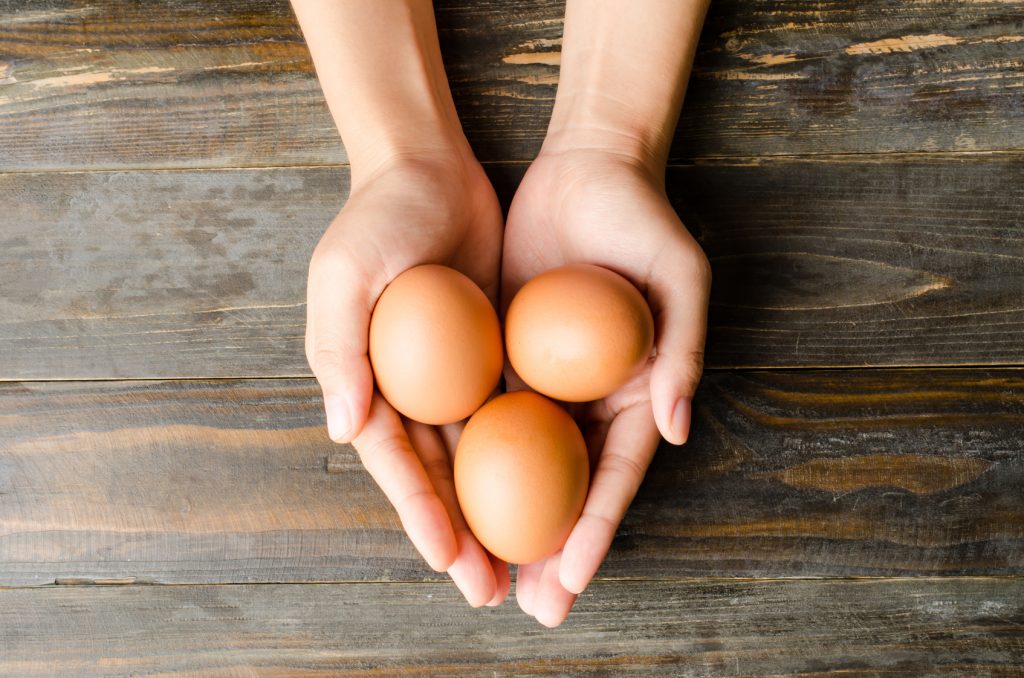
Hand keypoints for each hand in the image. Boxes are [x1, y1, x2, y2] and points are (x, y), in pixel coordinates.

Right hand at [306, 151, 508, 606]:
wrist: (430, 168)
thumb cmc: (379, 216)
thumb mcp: (344, 272)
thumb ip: (340, 348)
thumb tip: (344, 429)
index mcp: (366, 382)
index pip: (396, 460)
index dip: (419, 511)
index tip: (447, 558)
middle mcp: (409, 390)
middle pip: (437, 477)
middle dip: (460, 537)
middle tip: (489, 590)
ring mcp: (452, 377)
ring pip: (477, 462)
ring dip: (495, 517)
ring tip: (521, 568)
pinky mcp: (490, 357)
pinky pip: (509, 416)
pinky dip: (526, 462)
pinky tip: (551, 498)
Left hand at [502, 148, 710, 625]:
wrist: (584, 167)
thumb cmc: (641, 218)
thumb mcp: (680, 276)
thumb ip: (684, 352)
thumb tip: (677, 432)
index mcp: (635, 392)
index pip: (615, 475)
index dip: (595, 529)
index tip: (570, 578)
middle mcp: (589, 398)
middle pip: (567, 488)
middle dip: (550, 552)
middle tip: (531, 610)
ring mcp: (544, 380)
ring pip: (520, 468)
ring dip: (504, 524)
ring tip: (487, 579)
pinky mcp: (504, 355)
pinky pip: (483, 415)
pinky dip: (469, 462)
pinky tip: (451, 503)